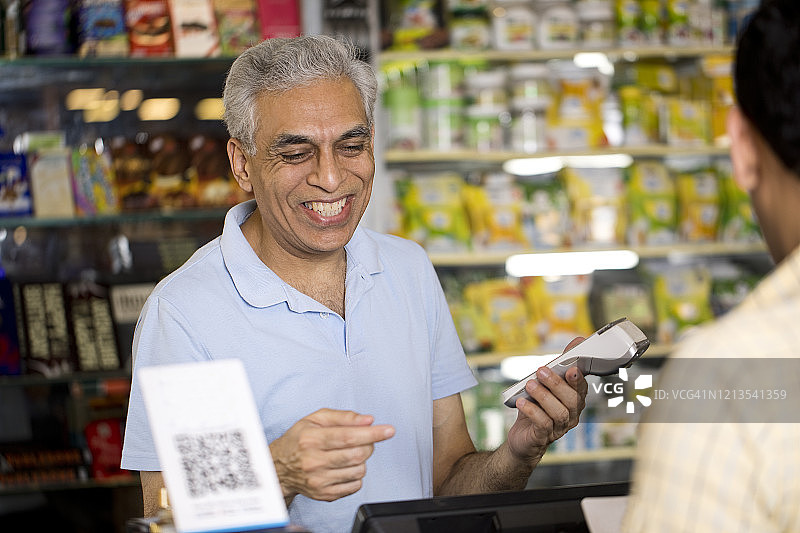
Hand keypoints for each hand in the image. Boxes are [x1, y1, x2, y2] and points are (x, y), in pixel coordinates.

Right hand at [269, 408, 394, 503]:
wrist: (279, 467)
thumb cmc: (299, 440)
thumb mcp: (315, 419)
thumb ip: (343, 416)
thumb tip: (368, 420)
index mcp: (311, 439)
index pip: (348, 436)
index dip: (372, 433)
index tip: (388, 430)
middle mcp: (313, 461)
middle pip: (357, 454)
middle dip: (369, 445)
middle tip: (365, 439)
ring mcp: (319, 480)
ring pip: (359, 470)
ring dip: (363, 460)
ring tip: (350, 453)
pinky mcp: (324, 494)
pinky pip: (355, 486)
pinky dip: (357, 474)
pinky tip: (345, 467)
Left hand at [506, 337, 587, 461]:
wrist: (523, 437)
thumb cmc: (537, 406)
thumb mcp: (546, 383)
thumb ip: (559, 365)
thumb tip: (577, 341)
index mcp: (574, 400)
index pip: (582, 388)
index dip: (578, 379)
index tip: (571, 368)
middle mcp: (571, 414)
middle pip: (572, 400)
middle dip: (556, 384)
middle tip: (541, 371)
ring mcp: (560, 427)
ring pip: (559, 412)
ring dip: (543, 396)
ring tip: (530, 385)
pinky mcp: (544, 436)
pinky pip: (543, 424)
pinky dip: (532, 410)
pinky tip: (522, 402)